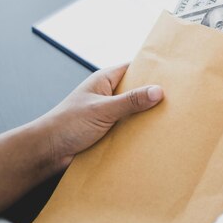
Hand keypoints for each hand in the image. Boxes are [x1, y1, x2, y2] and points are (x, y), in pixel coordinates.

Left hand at [43, 64, 163, 168]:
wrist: (46, 153)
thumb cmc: (66, 124)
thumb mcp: (102, 109)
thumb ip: (130, 101)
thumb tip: (158, 91)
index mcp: (105, 80)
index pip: (134, 69)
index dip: (152, 71)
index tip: (173, 75)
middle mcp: (108, 95)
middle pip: (137, 91)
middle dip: (153, 97)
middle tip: (176, 100)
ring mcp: (109, 113)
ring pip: (135, 112)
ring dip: (146, 118)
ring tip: (168, 119)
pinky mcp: (109, 131)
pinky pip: (130, 129)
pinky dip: (139, 133)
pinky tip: (153, 137)